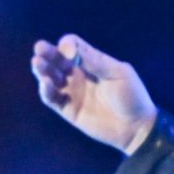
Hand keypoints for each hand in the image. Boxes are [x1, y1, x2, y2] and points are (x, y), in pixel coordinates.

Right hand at [31, 34, 158, 150]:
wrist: (136, 127)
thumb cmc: (132, 97)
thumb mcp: (119, 73)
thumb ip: (95, 62)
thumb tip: (71, 50)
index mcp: (92, 62)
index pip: (73, 47)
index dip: (68, 46)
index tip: (70, 54)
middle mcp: (79, 75)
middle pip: (57, 60)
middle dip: (48, 53)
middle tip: (39, 49)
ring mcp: (72, 92)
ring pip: (50, 77)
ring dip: (43, 69)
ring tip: (37, 63)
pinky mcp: (68, 110)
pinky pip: (52, 99)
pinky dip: (46, 91)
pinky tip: (45, 84)